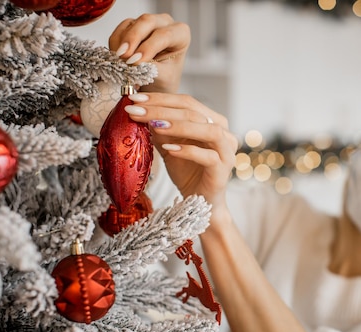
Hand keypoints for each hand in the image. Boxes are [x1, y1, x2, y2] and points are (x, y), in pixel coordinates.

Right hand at [109, 14, 189, 93]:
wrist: (157, 83)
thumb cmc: (166, 78)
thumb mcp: (163, 77)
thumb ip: (151, 68)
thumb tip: (133, 61)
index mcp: (181, 34)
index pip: (164, 35)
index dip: (148, 47)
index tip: (136, 62)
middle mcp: (165, 24)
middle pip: (147, 21)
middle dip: (132, 39)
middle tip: (122, 56)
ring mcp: (147, 23)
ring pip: (131, 24)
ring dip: (122, 43)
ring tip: (119, 61)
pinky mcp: (132, 26)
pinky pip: (120, 29)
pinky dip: (116, 43)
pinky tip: (117, 57)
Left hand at [124, 92, 237, 208]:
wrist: (199, 203)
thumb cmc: (186, 172)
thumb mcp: (168, 146)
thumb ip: (159, 129)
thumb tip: (139, 109)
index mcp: (213, 122)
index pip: (187, 102)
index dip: (161, 99)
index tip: (134, 98)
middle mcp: (224, 134)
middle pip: (195, 113)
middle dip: (163, 110)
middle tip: (136, 110)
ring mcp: (226, 152)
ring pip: (209, 130)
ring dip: (180, 126)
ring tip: (154, 125)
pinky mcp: (223, 171)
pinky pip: (208, 157)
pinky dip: (188, 151)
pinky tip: (169, 148)